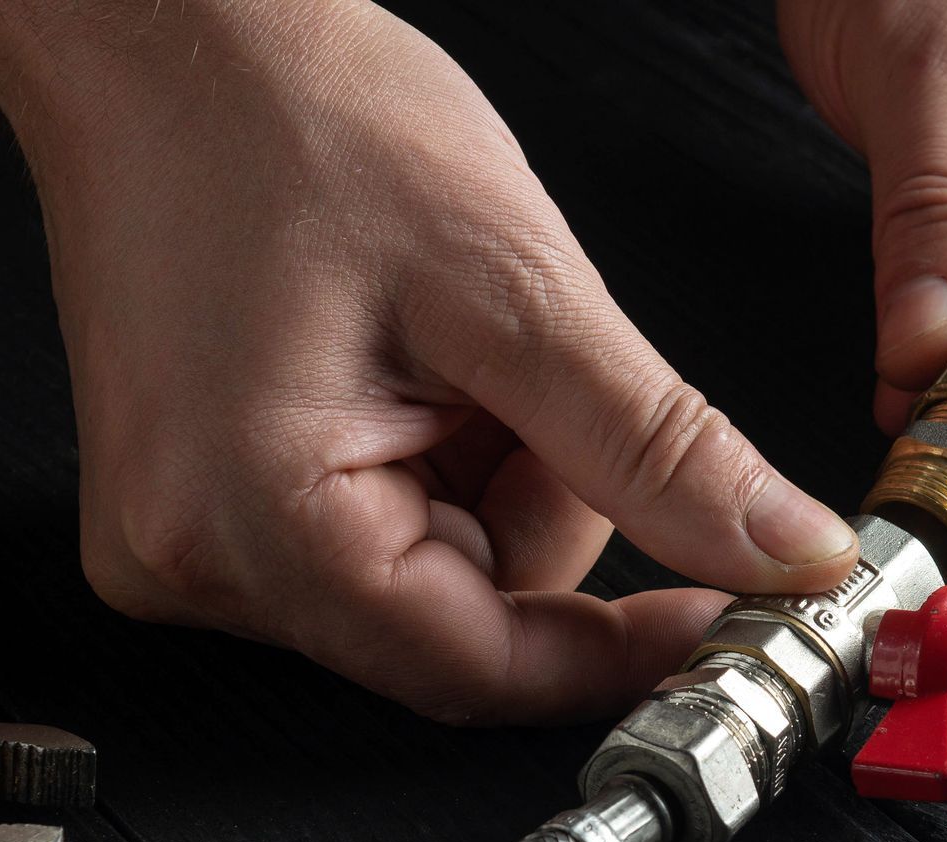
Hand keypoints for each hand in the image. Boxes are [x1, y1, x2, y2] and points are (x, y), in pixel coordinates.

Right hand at [0, 0, 856, 722]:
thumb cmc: (294, 118)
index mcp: (257, 526)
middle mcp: (198, 560)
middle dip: (538, 508)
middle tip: (524, 376)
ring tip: (445, 346)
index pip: (484, 673)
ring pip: (433, 582)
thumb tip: (779, 554)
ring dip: (490, 477)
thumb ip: (659, 450)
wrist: (167, 38)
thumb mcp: (517, 289)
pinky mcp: (203, 508)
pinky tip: (406, 366)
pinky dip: (436, 463)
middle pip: (463, 629)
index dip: (624, 651)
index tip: (725, 607)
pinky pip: (375, 540)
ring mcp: (190, 539)